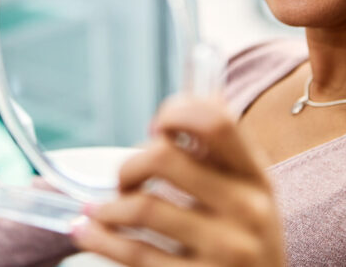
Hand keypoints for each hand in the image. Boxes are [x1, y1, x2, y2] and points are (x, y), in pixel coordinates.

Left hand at [72, 95, 285, 265]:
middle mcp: (248, 210)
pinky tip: (88, 233)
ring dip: (108, 207)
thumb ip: (220, 153)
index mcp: (257, 177)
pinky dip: (100, 239)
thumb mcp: (247, 194)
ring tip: (101, 212)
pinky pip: (134, 254)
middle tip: (124, 180)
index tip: (157, 125)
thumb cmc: (243, 239)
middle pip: (165, 158)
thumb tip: (191, 94)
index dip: (176, 112)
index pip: (217, 121)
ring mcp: (226, 251)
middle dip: (130, 166)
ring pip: (143, 207)